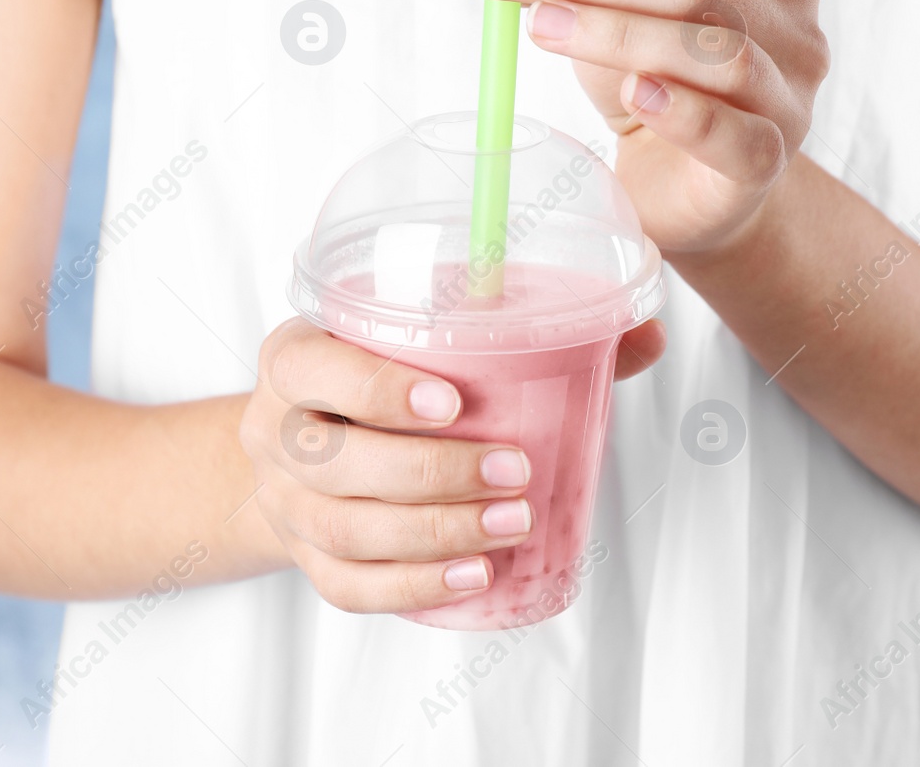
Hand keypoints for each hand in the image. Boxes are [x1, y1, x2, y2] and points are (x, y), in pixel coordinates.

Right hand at [239, 318, 664, 613]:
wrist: (307, 439)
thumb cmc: (388, 378)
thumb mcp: (430, 341)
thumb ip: (535, 334)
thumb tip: (646, 335)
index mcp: (295, 357)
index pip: (315, 370)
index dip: (377, 390)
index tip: (454, 402)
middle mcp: (273, 429)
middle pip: (337, 462)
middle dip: (432, 473)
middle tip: (515, 471)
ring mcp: (284, 501)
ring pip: (346, 530)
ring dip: (435, 533)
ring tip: (512, 524)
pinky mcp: (303, 557)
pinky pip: (347, 586)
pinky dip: (412, 586)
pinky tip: (472, 576)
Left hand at [463, 0, 827, 257]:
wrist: (695, 194)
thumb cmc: (659, 92)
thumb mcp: (604, 20)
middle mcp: (796, 24)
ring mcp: (790, 96)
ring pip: (711, 48)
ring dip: (614, 30)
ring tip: (538, 26)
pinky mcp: (768, 163)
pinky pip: (730, 133)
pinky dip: (679, 109)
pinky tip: (630, 92)